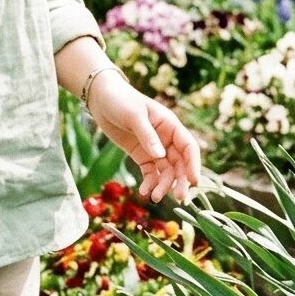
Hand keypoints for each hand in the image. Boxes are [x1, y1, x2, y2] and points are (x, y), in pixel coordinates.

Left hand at [87, 68, 202, 202]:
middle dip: (180, 180)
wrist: (101, 97)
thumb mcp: (134, 116)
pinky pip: (150, 172)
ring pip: (166, 171)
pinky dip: (149, 183)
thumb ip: (147, 136)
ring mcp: (154, 148)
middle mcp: (167, 139)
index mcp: (171, 125)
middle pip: (179, 163)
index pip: (188, 147)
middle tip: (178, 198)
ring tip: (154, 197)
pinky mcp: (141, 155)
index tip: (193, 181)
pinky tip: (144, 192)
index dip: (193, 164)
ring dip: (163, 185)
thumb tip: (160, 156)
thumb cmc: (120, 100)